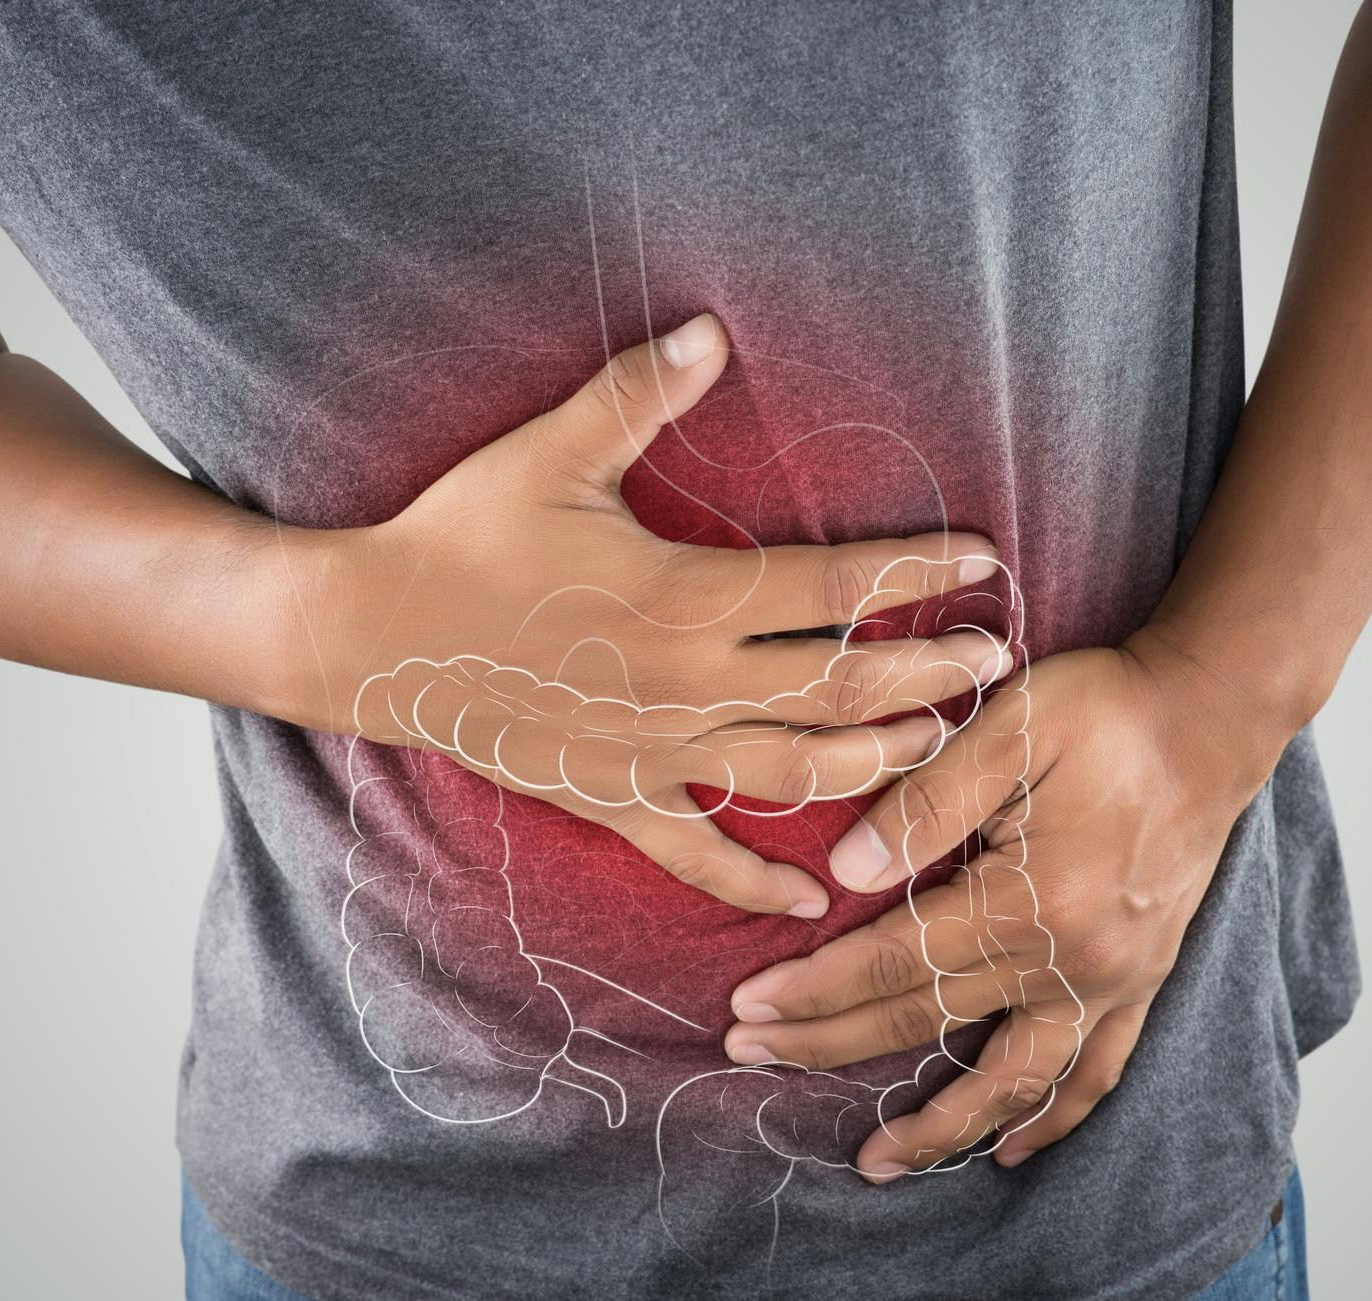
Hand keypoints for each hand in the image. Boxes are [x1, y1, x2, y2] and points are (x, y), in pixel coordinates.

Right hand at [273, 313, 1009, 917]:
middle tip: (998, 665)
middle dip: (930, 679)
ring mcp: (655, 752)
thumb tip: (714, 329)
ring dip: (878, 766)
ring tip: (941, 751)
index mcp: (686, 595)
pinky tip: (812, 901)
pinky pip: (699, 856)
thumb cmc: (463, 535)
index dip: (917, 574)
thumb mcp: (550, 452)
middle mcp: (687, 684)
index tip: (983, 560)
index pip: (835, 590)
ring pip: (796, 776)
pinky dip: (756, 884)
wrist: (373, 636)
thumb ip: (638, 392)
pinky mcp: (615, 799)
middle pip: (841, 691)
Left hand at [718, 629, 1286, 1176]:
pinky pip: (1094, 1075)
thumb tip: (845, 874)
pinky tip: (1009, 1150)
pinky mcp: (1142, 983)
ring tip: (876, 1162)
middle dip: (831, 1045)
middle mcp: (1074, 960)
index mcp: (1031, 898)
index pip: (894, 961)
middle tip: (753, 1056)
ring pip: (1014, 1081)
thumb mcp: (1011, 725)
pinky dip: (1050, 1119)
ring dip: (941, 1129)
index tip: (749, 1008)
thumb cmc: (1108, 711)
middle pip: (929, 1021)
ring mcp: (1113, 982)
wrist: (1212, 717)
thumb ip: (925, 801)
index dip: (814, 990)